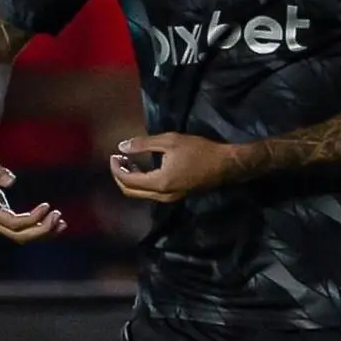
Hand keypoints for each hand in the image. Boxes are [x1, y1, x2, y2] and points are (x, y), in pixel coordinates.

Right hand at [0, 152, 65, 241]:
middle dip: (40, 229)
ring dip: (42, 232)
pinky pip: (21, 230)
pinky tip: (52, 222)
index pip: (13, 224)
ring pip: (22, 236)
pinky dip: (37, 228)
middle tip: (58, 216)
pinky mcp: (1, 219)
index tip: (47, 206)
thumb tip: (11, 179)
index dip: (32, 219)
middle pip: (19, 236)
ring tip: (62, 223)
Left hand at [109, 132, 237, 203]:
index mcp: (159, 183)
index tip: (113, 155)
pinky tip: (143, 167)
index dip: (116, 169)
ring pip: (142, 194)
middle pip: (131, 192)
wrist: (226, 165)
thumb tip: (121, 146)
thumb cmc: (199, 151)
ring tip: (128, 161)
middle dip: (120, 176)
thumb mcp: (170, 141)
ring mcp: (170, 198)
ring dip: (131, 180)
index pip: (128, 181)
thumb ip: (143, 144)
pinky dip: (142, 182)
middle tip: (117, 159)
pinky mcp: (177, 196)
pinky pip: (152, 193)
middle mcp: (162, 196)